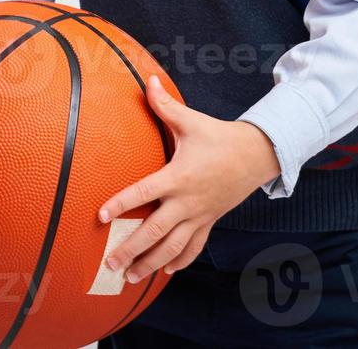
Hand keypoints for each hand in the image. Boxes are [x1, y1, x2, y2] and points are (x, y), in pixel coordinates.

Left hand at [96, 74, 280, 282]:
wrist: (256, 155)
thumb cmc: (219, 137)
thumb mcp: (191, 121)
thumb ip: (165, 105)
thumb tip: (148, 79)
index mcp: (178, 177)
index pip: (144, 193)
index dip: (122, 204)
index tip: (101, 216)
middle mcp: (187, 202)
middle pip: (155, 232)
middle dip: (131, 249)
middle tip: (110, 263)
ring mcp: (200, 215)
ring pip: (173, 248)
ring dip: (150, 263)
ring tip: (130, 277)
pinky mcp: (209, 222)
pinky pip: (194, 247)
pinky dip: (179, 261)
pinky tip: (165, 271)